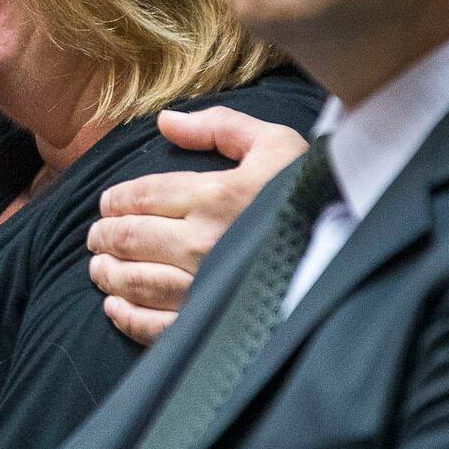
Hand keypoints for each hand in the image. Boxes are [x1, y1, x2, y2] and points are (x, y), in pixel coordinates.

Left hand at [90, 106, 308, 344]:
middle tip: (96, 236)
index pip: (143, 196)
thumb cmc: (310, 193)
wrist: (353, 248)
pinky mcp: (211, 323)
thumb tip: (165, 122)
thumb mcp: (274, 143)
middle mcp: (204, 242)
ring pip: (136, 281)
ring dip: (109, 274)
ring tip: (99, 268)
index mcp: (216, 195)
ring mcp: (205, 287)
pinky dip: (127, 318)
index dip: (116, 200)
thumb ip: (218, 126)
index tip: (107, 204)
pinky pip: (157, 327)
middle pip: (132, 239)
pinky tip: (114, 308)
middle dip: (105, 236)